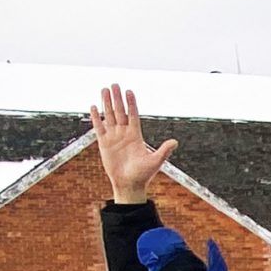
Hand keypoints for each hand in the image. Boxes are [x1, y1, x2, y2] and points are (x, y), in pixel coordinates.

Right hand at [88, 85, 176, 204]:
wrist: (129, 185)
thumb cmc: (143, 175)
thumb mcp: (155, 161)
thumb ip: (164, 151)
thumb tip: (175, 142)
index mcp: (135, 135)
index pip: (133, 115)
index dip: (131, 103)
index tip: (129, 91)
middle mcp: (124, 133)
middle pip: (120, 112)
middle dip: (117, 98)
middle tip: (114, 84)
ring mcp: (113, 137)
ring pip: (109, 116)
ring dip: (107, 103)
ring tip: (104, 90)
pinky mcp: (104, 143)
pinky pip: (99, 127)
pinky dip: (96, 117)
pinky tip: (94, 106)